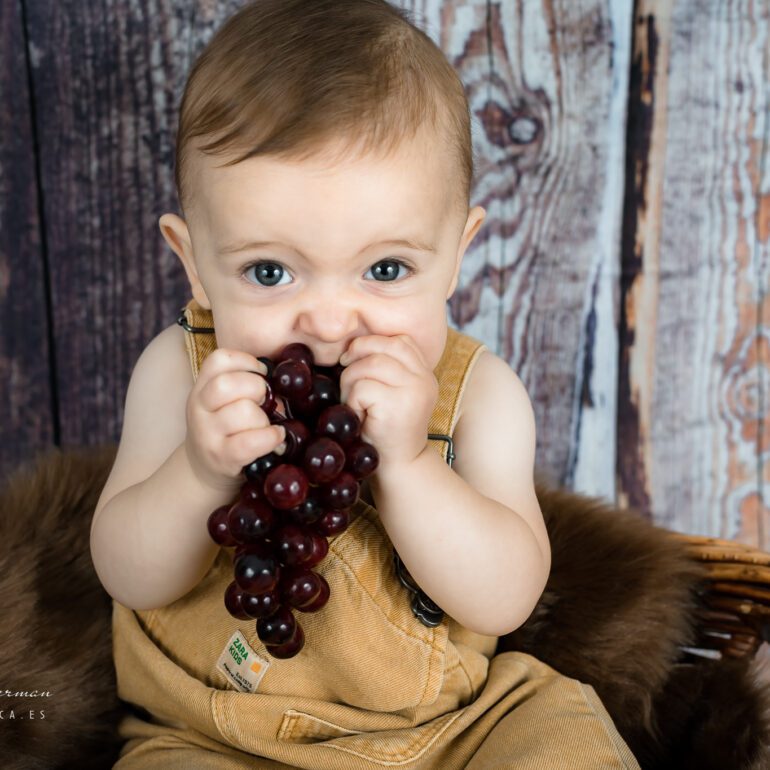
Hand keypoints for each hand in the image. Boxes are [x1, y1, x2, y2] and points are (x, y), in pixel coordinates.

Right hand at [185, 349, 285, 492]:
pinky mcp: (221, 456)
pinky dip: (270, 437)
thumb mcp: (223, 403)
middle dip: (256, 388)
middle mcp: (199, 407)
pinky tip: (277, 437)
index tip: (261, 372)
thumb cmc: (225, 429)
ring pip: (243, 412)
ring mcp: (207, 433)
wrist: (203, 470)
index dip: (246, 360)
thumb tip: (285, 381)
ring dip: (263, 418)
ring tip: (265, 425)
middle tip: (264, 400)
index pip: (218, 360)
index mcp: (202, 387)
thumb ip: (244, 386)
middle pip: (227, 384)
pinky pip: (250, 442)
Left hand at [338, 335, 437, 469]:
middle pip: (381, 348)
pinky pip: (362, 387)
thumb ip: (385, 367)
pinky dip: (351, 402)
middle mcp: (424, 378)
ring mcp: (414, 390)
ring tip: (355, 404)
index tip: (354, 360)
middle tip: (348, 383)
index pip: (399, 340)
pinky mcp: (398, 405)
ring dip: (350, 384)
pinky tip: (359, 417)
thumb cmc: (386, 429)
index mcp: (424, 372)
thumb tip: (350, 345)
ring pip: (368, 365)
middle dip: (355, 361)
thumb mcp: (392, 393)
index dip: (371, 344)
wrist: (400, 467)